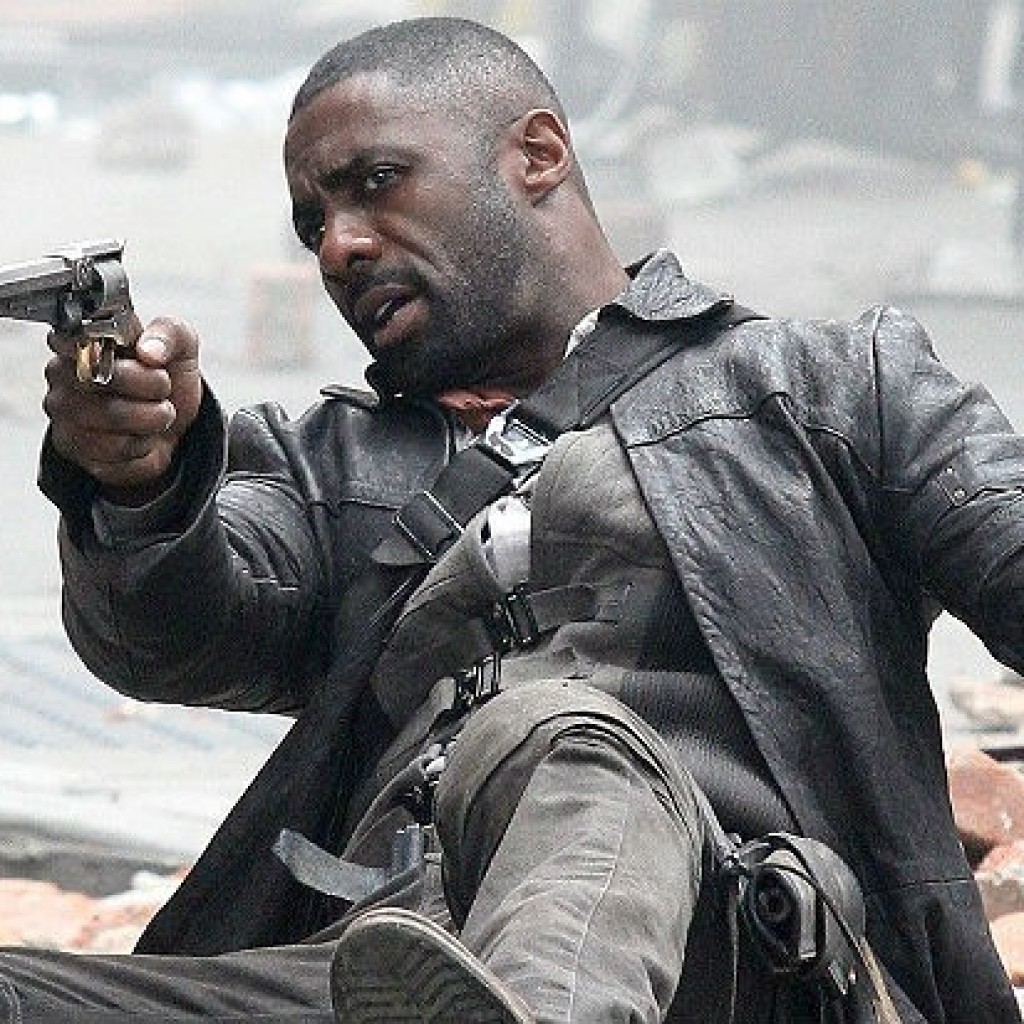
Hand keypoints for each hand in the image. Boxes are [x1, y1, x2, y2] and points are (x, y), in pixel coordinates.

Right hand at [43, 317, 202, 502]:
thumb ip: (169, 333)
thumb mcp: (180, 346)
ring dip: (152, 418)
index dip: (105, 347)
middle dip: (151, 385)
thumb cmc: (164, 380)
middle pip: (102, 376)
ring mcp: (63, 412)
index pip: (71, 337)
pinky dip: (142, 444)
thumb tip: (149, 350)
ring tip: (156, 412)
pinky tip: (141, 435)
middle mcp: (62, 374)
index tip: (131, 355)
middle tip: (163, 387)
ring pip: (114, 415)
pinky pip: (115, 449)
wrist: (173, 427)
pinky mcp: (72, 447)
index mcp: (81, 338)